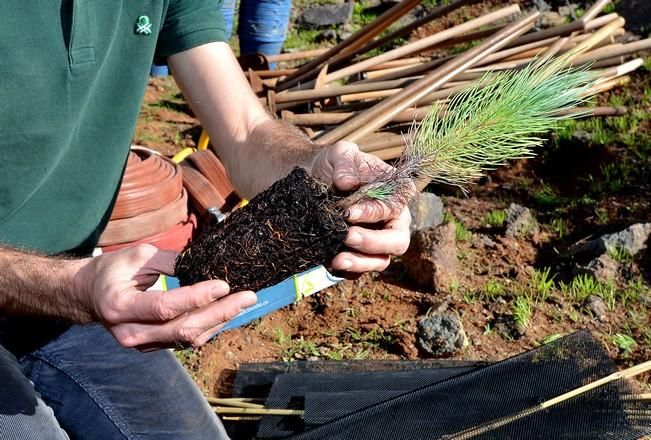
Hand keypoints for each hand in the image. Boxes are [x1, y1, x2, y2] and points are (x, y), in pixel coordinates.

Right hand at [78, 245, 256, 347]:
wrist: (88, 296)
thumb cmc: (111, 271)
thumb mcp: (137, 256)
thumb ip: (170, 261)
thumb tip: (204, 261)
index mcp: (120, 307)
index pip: (165, 307)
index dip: (197, 297)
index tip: (223, 285)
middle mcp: (131, 332)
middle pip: (183, 328)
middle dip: (221, 312)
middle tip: (248, 296)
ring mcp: (142, 344)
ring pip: (188, 338)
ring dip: (220, 321)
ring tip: (244, 303)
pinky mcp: (153, 347)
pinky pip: (186, 340)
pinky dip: (210, 326)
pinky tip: (227, 312)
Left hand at [311, 141, 411, 272]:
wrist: (312, 180)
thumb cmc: (334, 166)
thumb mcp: (339, 154)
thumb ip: (345, 162)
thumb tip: (346, 183)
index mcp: (396, 193)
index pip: (395, 207)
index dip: (374, 212)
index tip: (347, 212)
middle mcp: (393, 221)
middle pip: (398, 240)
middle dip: (373, 242)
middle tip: (348, 237)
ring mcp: (378, 241)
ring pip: (382, 261)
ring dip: (361, 262)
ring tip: (337, 259)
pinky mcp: (360, 255)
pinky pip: (361, 270)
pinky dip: (348, 270)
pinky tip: (331, 264)